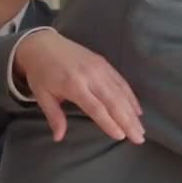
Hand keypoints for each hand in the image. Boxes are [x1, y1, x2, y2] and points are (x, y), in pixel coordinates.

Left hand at [13, 31, 144, 143]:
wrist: (43, 43)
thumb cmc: (40, 73)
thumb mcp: (42, 95)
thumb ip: (54, 116)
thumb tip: (58, 138)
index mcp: (73, 85)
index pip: (95, 107)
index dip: (109, 122)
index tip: (120, 136)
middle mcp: (90, 76)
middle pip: (113, 101)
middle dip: (128, 121)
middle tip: (139, 139)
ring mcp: (99, 68)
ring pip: (121, 92)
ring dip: (132, 112)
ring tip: (141, 129)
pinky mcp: (104, 63)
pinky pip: (121, 82)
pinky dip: (131, 97)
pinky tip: (137, 110)